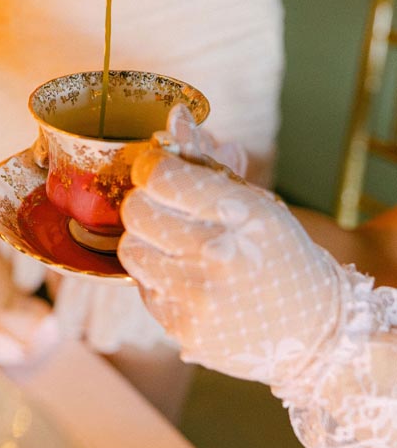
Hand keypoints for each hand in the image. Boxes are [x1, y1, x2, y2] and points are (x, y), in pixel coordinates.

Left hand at [118, 106, 342, 387]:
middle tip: (164, 204)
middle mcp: (216, 254)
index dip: (152, 165)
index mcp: (240, 213)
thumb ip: (208, 160)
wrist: (316, 330)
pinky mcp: (183, 330)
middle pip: (137, 211)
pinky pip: (143, 287)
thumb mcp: (257, 199)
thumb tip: (176, 116)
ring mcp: (197, 297)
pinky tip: (185, 274)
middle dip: (145, 200)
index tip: (159, 167)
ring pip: (131, 249)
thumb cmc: (283, 254)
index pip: (161, 176)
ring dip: (146, 239)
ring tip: (174, 241)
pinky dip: (157, 275)